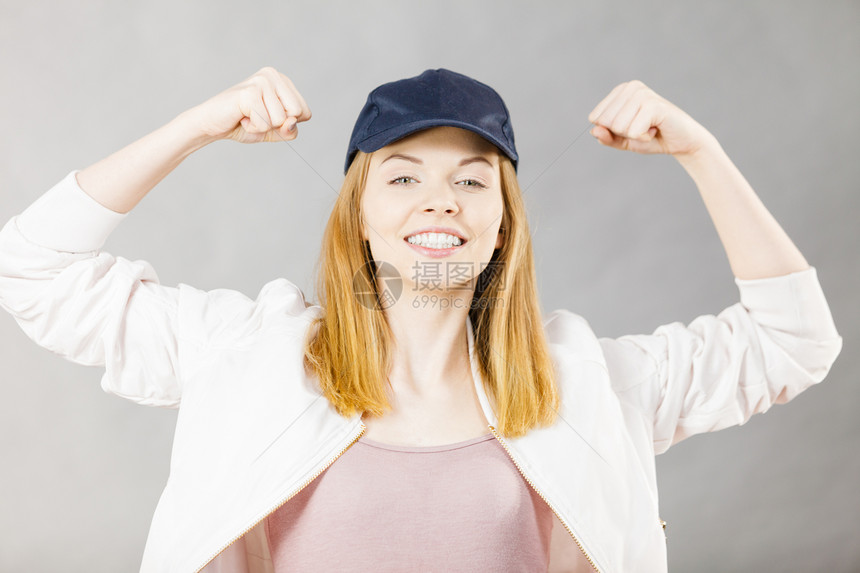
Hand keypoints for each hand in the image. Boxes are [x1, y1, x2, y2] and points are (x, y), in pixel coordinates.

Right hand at [187, 66, 311, 143]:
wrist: (212, 125)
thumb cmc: (243, 124)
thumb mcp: (274, 131)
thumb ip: (290, 130)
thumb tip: (291, 122)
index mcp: (282, 80)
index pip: (305, 112)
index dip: (287, 124)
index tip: (267, 116)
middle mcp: (273, 75)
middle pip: (297, 114)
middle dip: (277, 124)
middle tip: (256, 116)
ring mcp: (261, 81)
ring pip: (280, 120)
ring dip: (262, 126)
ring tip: (247, 115)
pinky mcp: (250, 92)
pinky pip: (265, 124)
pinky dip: (253, 127)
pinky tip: (241, 116)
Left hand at [587, 80, 714, 156]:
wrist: (681, 142)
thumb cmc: (651, 138)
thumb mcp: (623, 140)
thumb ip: (606, 137)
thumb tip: (594, 130)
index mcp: (620, 91)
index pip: (595, 117)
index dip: (611, 131)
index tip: (631, 127)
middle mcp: (631, 87)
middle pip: (605, 122)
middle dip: (623, 133)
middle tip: (642, 128)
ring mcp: (643, 93)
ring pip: (618, 127)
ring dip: (634, 135)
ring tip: (650, 128)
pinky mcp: (654, 105)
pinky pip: (633, 131)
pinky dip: (643, 137)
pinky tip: (655, 129)